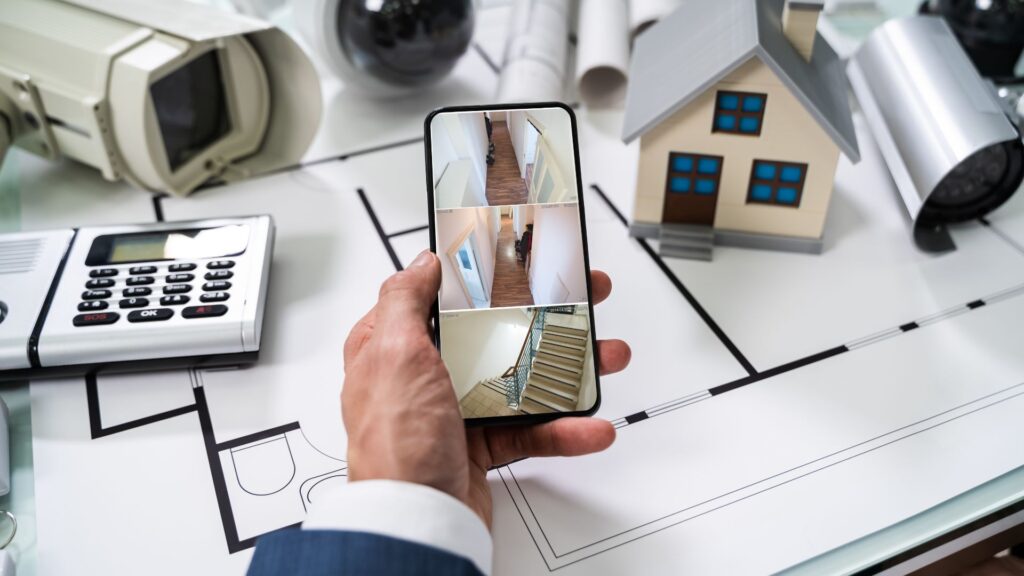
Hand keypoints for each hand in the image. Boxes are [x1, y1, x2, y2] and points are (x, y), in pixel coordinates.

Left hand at [342, 250, 630, 525]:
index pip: (440, 297)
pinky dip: (563, 429)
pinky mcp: (479, 446)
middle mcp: (423, 376)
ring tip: (604, 359)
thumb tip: (421, 263)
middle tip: (581, 301)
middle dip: (543, 318)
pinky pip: (530, 430)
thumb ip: (404, 301)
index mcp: (393, 347)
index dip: (480, 278)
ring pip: (519, 379)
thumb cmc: (393, 445)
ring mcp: (453, 411)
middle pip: (491, 333)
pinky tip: (588, 425)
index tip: (520, 265)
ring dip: (566, 372)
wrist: (415, 523)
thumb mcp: (392, 354)